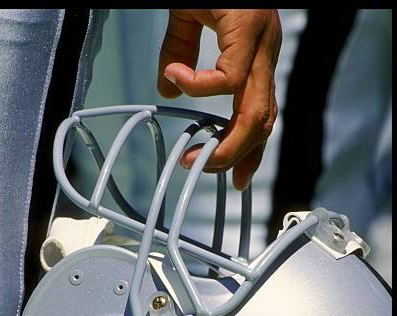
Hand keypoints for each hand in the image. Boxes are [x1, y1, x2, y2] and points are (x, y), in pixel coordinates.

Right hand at [157, 9, 281, 190]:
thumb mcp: (188, 20)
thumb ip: (180, 53)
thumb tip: (168, 88)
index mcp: (258, 55)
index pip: (263, 113)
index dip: (251, 149)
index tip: (237, 176)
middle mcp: (266, 53)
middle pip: (264, 121)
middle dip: (240, 156)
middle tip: (211, 172)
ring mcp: (262, 42)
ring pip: (255, 110)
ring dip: (225, 141)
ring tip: (193, 154)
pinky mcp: (248, 27)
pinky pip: (227, 77)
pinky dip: (198, 87)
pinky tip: (175, 81)